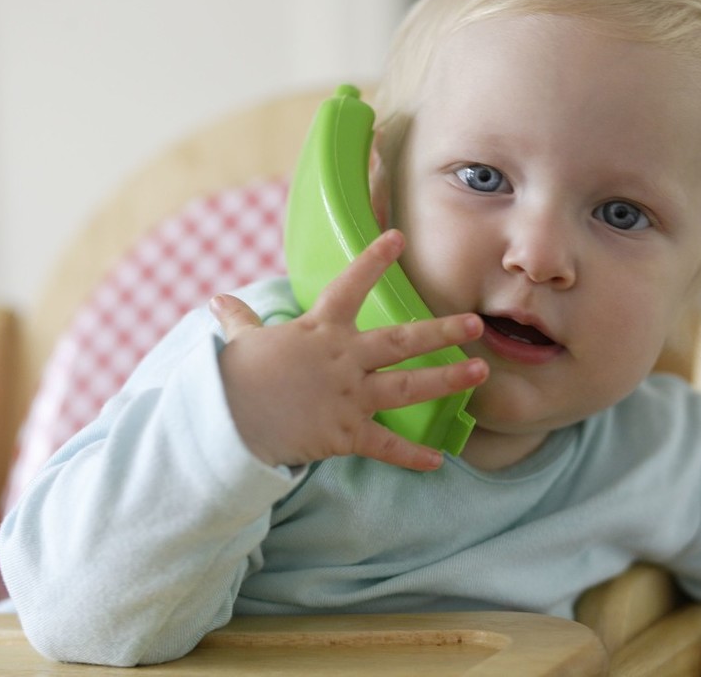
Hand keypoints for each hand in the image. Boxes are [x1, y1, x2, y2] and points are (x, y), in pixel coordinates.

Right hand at [211, 229, 487, 470]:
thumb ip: (240, 321)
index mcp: (319, 331)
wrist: (226, 423)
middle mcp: (343, 359)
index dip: (374, 260)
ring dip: (447, 379)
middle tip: (476, 322)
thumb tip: (219, 301)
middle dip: (442, 331)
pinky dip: (412, 456)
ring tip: (481, 372)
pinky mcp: (346, 433)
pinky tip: (438, 461)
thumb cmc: (233, 379)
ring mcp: (348, 396)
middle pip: (401, 341)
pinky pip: (386, 445)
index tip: (399, 238)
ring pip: (408, 386)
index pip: (350, 286)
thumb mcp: (240, 343)